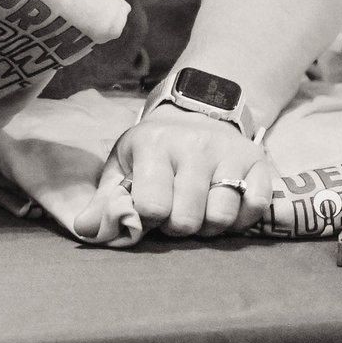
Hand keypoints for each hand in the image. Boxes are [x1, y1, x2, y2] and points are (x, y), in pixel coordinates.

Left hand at [113, 105, 271, 236]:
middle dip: (177, 227)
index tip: (149, 211)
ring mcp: (229, 152)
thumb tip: (84, 230)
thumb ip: (104, 201)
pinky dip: (240, 219)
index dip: (148, 220)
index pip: (151, 206)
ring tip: (198, 211)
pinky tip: (225, 207)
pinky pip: (255, 208)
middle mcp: (194, 146)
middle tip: (174, 214)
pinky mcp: (257, 161)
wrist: (197, 112)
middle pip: (186, 219)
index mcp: (153, 145)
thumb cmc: (153, 150)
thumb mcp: (122, 166)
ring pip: (221, 216)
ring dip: (209, 227)